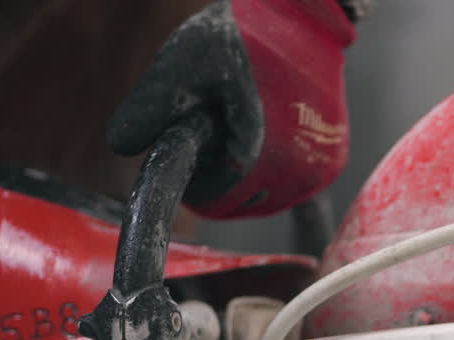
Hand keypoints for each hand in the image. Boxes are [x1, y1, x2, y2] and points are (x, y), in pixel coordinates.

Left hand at [108, 0, 354, 218]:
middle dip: (219, 180)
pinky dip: (273, 172)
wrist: (298, 19)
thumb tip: (120, 146)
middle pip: (241, 205)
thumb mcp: (182, 65)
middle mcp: (296, 168)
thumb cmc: (237, 38)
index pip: (216, 200)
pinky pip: (292, 187)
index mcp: (260, 152)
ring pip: (267, 201)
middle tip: (213, 135)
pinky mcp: (333, 161)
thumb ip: (150, 106)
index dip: (194, 185)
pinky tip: (267, 135)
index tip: (189, 157)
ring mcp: (320, 166)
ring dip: (246, 179)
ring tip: (240, 128)